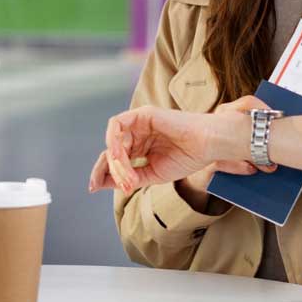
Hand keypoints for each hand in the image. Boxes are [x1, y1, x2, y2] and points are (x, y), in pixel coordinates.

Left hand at [88, 96, 275, 194]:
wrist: (207, 146)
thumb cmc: (187, 159)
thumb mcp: (152, 175)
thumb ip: (129, 178)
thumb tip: (101, 183)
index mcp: (143, 147)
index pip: (116, 159)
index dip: (103, 173)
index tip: (94, 187)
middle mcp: (139, 134)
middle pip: (111, 150)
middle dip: (106, 169)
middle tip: (107, 183)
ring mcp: (140, 123)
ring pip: (113, 140)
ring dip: (114, 160)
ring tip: (125, 175)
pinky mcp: (143, 114)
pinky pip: (117, 125)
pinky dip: (114, 141)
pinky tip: (120, 157)